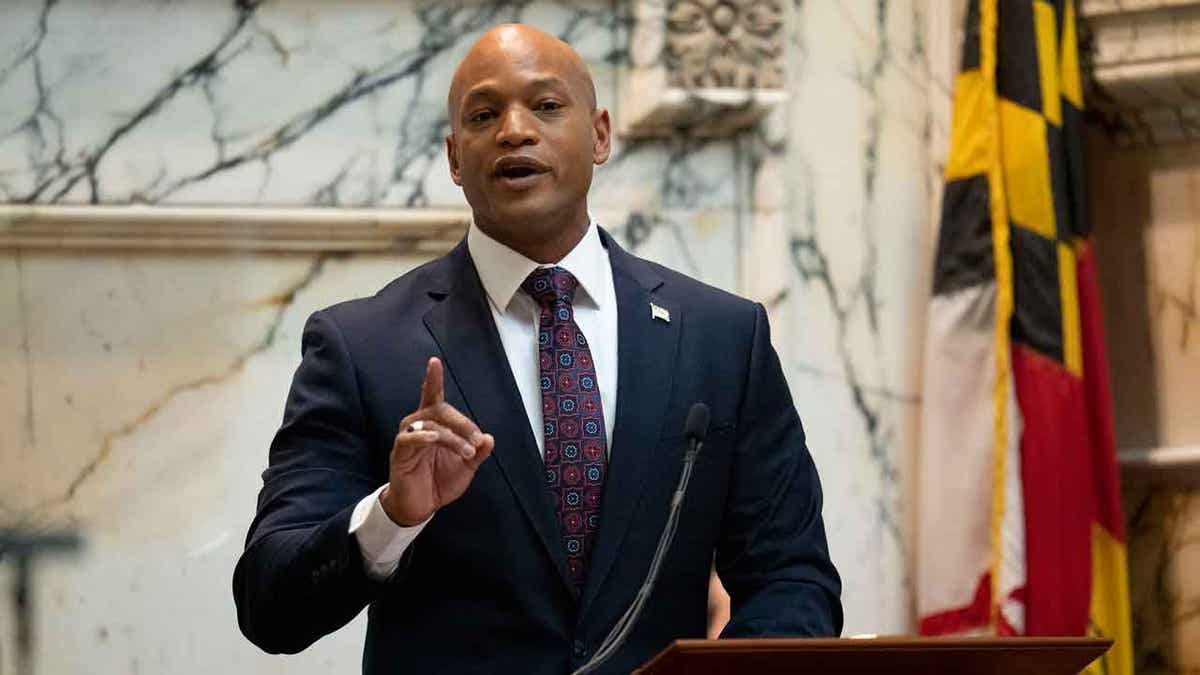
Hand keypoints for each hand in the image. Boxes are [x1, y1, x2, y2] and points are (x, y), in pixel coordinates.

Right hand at [380, 357, 494, 525]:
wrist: (421, 506)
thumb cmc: (439, 481)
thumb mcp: (466, 467)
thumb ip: (478, 452)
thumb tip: (490, 438)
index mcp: (434, 424)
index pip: (433, 396)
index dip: (433, 379)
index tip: (434, 361)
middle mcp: (419, 425)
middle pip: (440, 410)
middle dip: (463, 425)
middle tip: (477, 443)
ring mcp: (408, 437)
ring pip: (431, 425)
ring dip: (452, 438)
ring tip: (466, 452)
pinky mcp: (400, 452)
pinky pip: (409, 438)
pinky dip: (423, 436)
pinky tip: (434, 439)